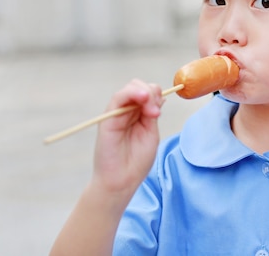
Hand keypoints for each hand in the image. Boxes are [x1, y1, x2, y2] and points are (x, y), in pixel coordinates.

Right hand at [92, 79, 162, 195]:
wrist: (121, 182)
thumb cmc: (136, 162)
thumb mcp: (150, 134)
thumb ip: (152, 115)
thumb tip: (160, 96)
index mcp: (138, 115)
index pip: (148, 93)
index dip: (156, 95)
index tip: (160, 109)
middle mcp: (127, 111)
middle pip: (140, 87)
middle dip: (152, 93)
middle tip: (155, 112)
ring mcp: (117, 114)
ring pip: (130, 88)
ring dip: (144, 93)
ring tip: (151, 110)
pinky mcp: (107, 119)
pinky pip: (117, 98)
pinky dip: (131, 93)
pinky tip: (142, 98)